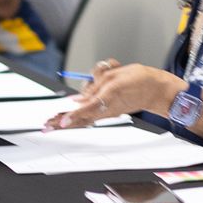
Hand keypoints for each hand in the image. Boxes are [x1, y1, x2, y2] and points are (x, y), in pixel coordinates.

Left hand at [47, 60, 182, 128]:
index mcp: (108, 98)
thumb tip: (78, 98)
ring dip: (68, 117)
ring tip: (53, 120)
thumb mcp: (114, 76)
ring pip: (83, 116)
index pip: (86, 108)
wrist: (156, 89)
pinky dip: (78, 115)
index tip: (61, 121)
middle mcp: (106, 108)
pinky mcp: (108, 110)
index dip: (73, 115)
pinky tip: (68, 116)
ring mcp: (107, 111)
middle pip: (80, 117)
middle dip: (63, 121)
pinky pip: (91, 112)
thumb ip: (95, 85)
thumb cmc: (138, 79)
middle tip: (47, 126)